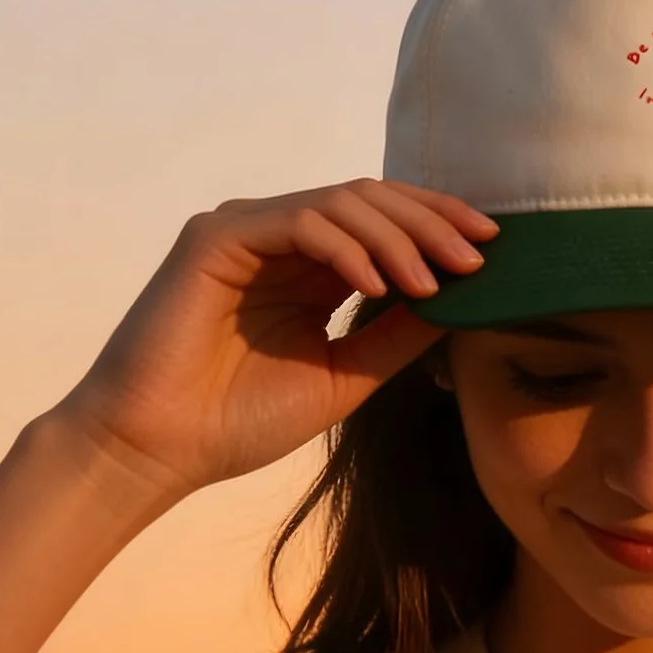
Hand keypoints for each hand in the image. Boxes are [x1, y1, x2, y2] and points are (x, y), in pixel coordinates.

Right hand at [47, 177, 495, 502]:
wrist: (158, 450)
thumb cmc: (238, 422)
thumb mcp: (344, 376)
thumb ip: (398, 336)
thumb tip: (467, 302)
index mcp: (309, 269)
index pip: (384, 224)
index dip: (438, 228)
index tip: (493, 252)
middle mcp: (279, 239)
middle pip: (370, 202)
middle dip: (432, 223)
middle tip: (480, 253)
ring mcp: (246, 231)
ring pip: (340, 204)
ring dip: (397, 237)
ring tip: (436, 279)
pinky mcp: (216, 237)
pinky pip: (297, 222)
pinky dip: (346, 247)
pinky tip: (380, 284)